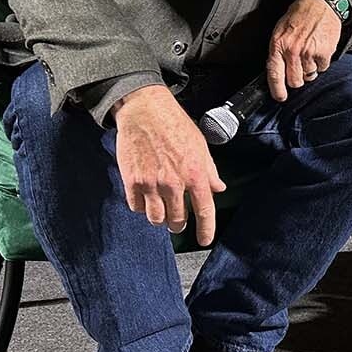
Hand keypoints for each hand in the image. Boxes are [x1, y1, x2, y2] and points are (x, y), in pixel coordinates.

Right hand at [112, 85, 226, 244]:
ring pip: (156, 219)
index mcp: (195, 174)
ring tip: (161, 211)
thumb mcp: (200, 146)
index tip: (205, 240)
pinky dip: (142, 208)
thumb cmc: (175, 126)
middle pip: (177, 220)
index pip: (205, 211)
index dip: (206, 230)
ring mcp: (151, 184)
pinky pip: (137, 208)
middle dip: (178, 224)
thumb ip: (209, 170)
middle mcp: (174, 183)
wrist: (145, 111)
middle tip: (177, 221)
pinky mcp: (132, 181)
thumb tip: (218, 188)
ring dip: (160, 219)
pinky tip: (146, 199)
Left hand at [267, 0, 342, 101]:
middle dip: (298, 79)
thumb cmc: (300, 14)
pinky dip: (322, 62)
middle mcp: (292, 51)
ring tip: (311, 52)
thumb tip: (278, 70)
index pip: (274, 74)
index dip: (277, 90)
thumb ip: (278, 50)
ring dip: (311, 68)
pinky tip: (320, 49)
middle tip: (300, 69)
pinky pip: (323, 68)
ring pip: (310, 75)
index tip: (280, 97)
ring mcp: (308, 53)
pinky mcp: (324, 53)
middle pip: (295, 81)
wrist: (320, 3)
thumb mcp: (280, 30)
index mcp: (278, 45)